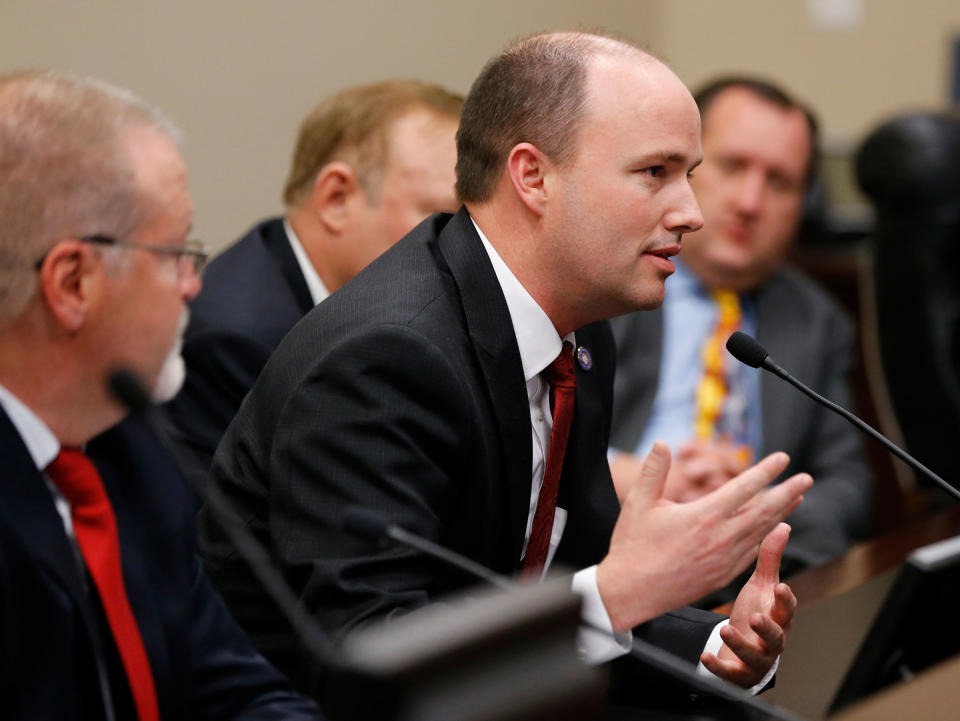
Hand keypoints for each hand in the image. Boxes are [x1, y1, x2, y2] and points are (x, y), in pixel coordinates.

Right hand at [596, 442, 810, 631]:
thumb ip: (653, 471)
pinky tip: (773, 528)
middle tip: (806, 478)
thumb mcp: (638, 503)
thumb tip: (662, 443)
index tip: (783, 458)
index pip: (744, 488)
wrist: (631, 592)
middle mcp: (720, 538)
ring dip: (782, 513)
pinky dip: (767, 536)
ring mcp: (724, 559)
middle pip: (764, 510)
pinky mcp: (722, 575)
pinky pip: (752, 551)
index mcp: (702, 516)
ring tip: (797, 498)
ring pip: (762, 532)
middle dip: (788, 492)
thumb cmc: (632, 546)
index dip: (766, 471)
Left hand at [701, 523, 796, 688]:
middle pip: (777, 636)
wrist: (743, 650)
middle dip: (767, 627)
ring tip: (725, 629)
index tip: (780, 587)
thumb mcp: (762, 586)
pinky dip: (717, 665)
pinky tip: (704, 656)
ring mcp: (756, 658)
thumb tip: (783, 524)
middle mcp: (772, 639)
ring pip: (755, 656)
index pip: (787, 609)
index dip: (785, 600)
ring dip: (741, 644)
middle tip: (756, 617)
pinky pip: (729, 673)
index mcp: (778, 616)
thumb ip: (771, 558)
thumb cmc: (756, 612)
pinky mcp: (738, 672)